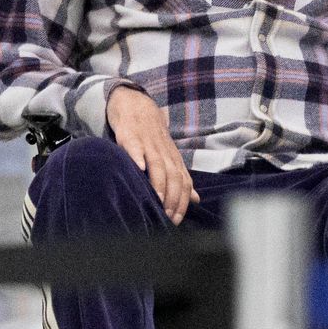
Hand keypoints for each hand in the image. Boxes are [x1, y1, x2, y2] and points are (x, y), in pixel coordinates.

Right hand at [105, 86, 199, 224]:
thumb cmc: (153, 138)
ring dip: (158, 183)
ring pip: (158, 164)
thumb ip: (181, 179)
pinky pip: (135, 147)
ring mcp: (148, 144)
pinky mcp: (131, 136)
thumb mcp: (170, 157)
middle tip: (165, 217)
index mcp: (174, 160)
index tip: (175, 220)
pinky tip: (138, 168)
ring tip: (156, 199)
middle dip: (172, 198)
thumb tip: (196, 199)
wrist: (137, 108)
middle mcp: (164, 153)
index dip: (181, 202)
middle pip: (174, 176)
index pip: (184, 183)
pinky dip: (137, 156)